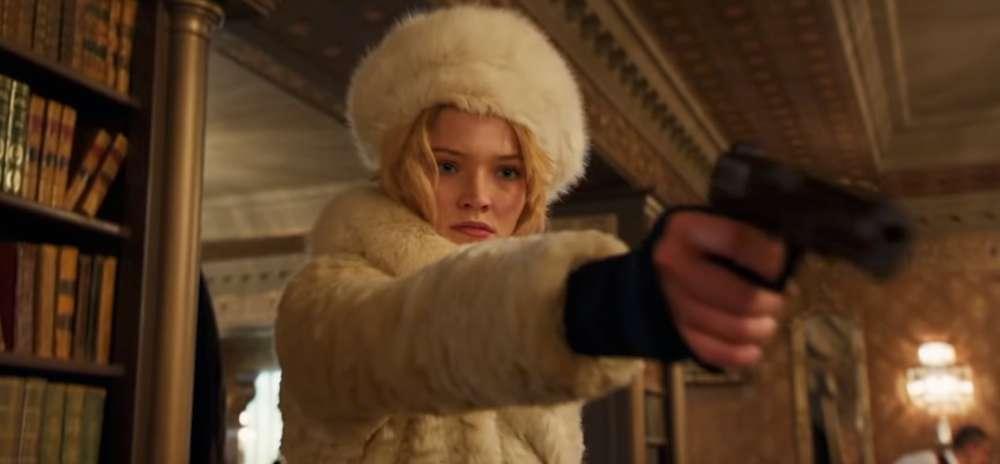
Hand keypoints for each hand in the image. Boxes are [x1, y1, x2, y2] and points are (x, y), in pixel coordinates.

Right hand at [652, 211, 786, 367]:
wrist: (658, 265)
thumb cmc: (701, 241)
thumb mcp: (717, 223)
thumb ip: (747, 234)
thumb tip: (787, 258)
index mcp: (687, 229)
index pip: (736, 241)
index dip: (767, 256)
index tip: (780, 264)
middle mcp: (675, 264)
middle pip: (736, 296)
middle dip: (767, 304)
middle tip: (778, 303)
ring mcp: (673, 301)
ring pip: (728, 327)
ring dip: (758, 331)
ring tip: (768, 325)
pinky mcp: (675, 328)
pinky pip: (711, 350)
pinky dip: (738, 355)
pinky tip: (754, 350)